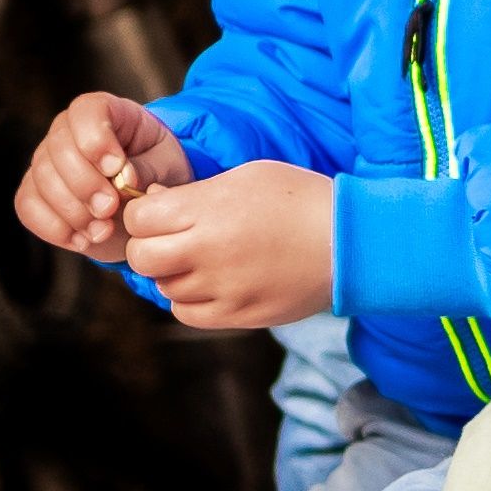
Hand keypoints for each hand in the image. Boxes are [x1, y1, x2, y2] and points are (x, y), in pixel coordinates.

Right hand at [23, 92, 190, 260]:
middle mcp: (67, 131)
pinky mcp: (34, 193)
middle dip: (84, 184)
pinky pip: (28, 207)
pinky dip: (55, 228)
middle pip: (58, 148)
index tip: (116, 169)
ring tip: (104, 229)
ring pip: (41, 179)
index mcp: (105, 112)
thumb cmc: (158, 175)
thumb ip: (149, 168)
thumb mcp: (167, 167)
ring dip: (73, 211)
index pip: (86, 111)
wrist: (144, 209)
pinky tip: (84, 239)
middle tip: (110, 208)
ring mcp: (45, 162)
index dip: (96, 140)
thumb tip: (124, 178)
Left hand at [118, 161, 335, 329]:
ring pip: (163, 286)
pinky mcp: (236, 315)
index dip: (145, 213)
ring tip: (203, 257)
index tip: (161, 210)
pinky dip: (189, 298)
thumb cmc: (301, 198)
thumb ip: (197, 192)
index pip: (139, 218)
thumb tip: (155, 204)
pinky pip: (186, 312)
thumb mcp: (248, 175)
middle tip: (171, 238)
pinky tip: (211, 282)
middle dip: (148, 245)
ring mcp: (222, 287)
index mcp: (210, 207)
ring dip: (173, 272)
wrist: (351, 241)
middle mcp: (209, 249)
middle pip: (141, 257)